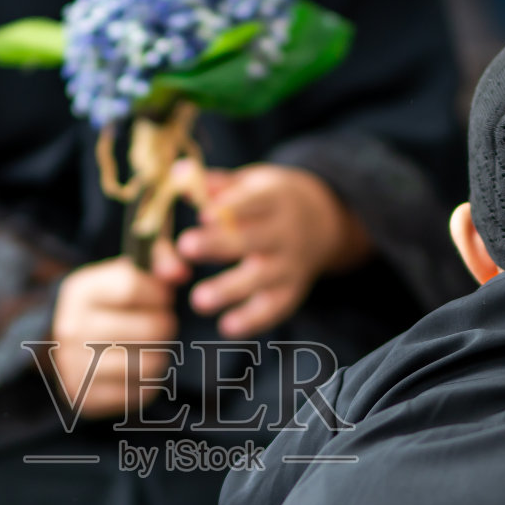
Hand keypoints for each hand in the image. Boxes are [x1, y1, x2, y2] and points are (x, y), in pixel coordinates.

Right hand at [51, 241, 188, 418]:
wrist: (66, 347)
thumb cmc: (110, 306)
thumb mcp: (126, 272)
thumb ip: (159, 259)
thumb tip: (179, 272)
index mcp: (80, 291)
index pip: (131, 287)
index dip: (159, 293)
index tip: (162, 297)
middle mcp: (71, 328)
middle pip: (148, 329)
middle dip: (165, 326)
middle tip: (161, 326)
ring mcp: (74, 366)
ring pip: (148, 365)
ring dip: (160, 356)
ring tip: (152, 348)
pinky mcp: (85, 397)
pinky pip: (140, 394)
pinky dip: (148, 383)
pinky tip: (138, 371)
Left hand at [176, 162, 369, 338]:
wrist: (325, 220)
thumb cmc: (270, 200)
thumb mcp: (252, 183)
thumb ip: (216, 183)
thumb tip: (179, 176)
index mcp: (275, 199)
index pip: (253, 202)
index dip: (230, 207)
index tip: (203, 214)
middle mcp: (287, 232)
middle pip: (253, 239)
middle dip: (219, 244)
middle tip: (186, 246)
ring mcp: (291, 263)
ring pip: (262, 278)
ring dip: (230, 289)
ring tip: (199, 300)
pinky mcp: (292, 290)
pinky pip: (275, 308)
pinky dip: (254, 319)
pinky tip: (227, 327)